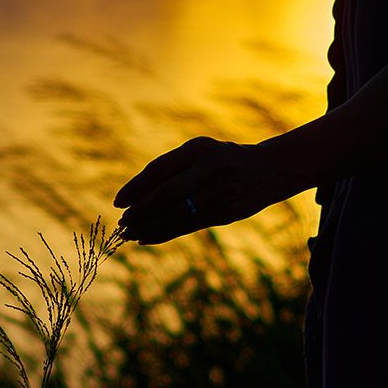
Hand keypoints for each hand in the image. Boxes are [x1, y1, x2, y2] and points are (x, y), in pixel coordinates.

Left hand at [113, 136, 289, 244]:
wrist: (269, 169)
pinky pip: (190, 225)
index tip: (118, 202)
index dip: (136, 187)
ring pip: (178, 213)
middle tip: (122, 222)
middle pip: (166, 193)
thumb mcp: (200, 152)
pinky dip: (166, 233)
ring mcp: (220, 192)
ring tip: (130, 235)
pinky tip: (148, 238)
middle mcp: (210, 169)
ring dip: (150, 226)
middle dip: (141, 210)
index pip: (159, 170)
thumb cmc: (222, 160)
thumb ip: (172, 169)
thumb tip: (135, 194)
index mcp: (198, 149)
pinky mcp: (227, 212)